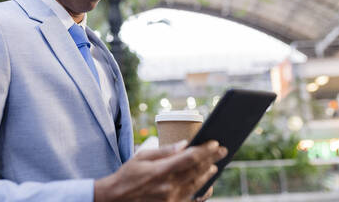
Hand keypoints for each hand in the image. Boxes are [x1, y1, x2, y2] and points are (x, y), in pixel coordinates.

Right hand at [94, 140, 226, 201]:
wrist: (117, 198)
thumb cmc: (128, 174)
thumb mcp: (142, 156)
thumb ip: (164, 151)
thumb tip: (184, 144)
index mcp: (161, 170)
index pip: (190, 158)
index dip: (205, 150)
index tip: (215, 142)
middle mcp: (169, 186)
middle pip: (197, 170)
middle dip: (212, 159)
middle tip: (222, 150)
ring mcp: (171, 199)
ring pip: (197, 184)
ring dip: (208, 173)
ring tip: (215, 165)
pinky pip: (191, 198)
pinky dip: (201, 189)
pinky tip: (206, 184)